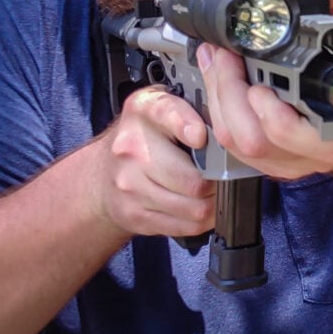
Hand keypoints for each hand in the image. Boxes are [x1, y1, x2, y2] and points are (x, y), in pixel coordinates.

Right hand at [91, 86, 216, 237]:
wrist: (105, 171)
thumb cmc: (146, 136)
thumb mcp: (165, 107)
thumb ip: (194, 107)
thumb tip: (228, 126)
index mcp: (143, 110)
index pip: (169, 114)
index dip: (190, 126)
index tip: (201, 136)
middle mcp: (131, 148)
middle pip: (192, 178)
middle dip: (217, 180)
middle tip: (225, 175)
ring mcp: (129, 185)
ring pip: (194, 207)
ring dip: (213, 202)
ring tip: (216, 191)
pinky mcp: (134, 215)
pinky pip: (184, 226)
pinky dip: (202, 220)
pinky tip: (202, 206)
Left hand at [196, 0, 332, 178]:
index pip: (305, 131)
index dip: (273, 115)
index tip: (258, 83)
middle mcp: (327, 145)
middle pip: (259, 138)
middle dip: (228, 92)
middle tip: (221, 54)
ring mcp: (302, 159)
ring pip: (244, 147)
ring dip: (220, 102)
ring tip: (219, 64)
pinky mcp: (281, 164)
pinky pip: (238, 153)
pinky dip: (223, 116)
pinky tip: (223, 87)